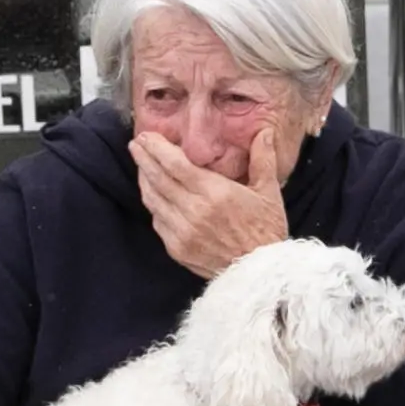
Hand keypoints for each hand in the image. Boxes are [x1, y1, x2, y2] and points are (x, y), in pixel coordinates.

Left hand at [131, 125, 288, 278]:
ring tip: (140, 164)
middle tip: (136, 143)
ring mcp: (182, 232)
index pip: (175, 164)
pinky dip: (153, 204)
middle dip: (144, 158)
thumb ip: (263, 160)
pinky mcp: (177, 249)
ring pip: (153, 200)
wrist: (260, 274)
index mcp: (215, 193)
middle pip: (158, 178)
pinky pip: (157, 221)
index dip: (157, 148)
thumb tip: (264, 131)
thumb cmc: (266, 230)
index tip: (147, 135)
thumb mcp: (269, 193)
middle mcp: (194, 211)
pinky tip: (152, 194)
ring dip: (144, 179)